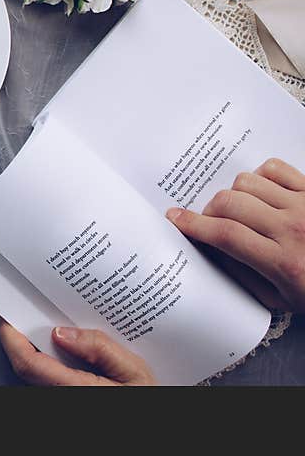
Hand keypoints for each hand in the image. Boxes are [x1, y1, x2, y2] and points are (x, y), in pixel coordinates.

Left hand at [0, 320, 155, 385]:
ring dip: (30, 348)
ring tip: (37, 323)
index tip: (4, 314)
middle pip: (25, 366)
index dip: (10, 336)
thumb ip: (100, 348)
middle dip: (17, 337)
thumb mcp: (134, 372)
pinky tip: (55, 345)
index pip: (27, 362)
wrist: (152, 429)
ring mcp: (61, 399)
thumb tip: (62, 332)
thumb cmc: (148, 400)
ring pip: (33, 373)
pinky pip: (45, 378)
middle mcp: (61, 397)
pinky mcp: (66, 397)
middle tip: (17, 311)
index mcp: (75, 390)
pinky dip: (43, 359)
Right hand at [166, 158, 304, 312]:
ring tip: (241, 210)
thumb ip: (242, 274)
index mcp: (283, 262)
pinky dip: (260, 177)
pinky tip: (262, 194)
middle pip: (229, 203)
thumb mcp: (281, 299)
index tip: (175, 218)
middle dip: (208, 211)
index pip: (225, 235)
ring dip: (234, 195)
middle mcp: (293, 229)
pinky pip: (274, 168)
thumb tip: (208, 249)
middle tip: (210, 222)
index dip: (192, 224)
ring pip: (246, 182)